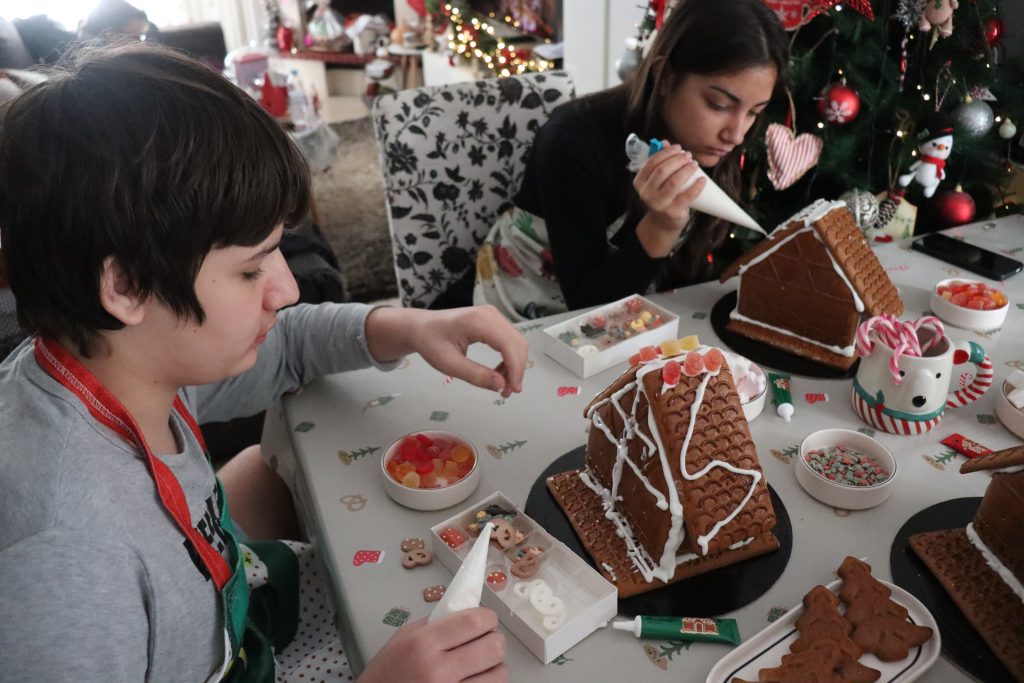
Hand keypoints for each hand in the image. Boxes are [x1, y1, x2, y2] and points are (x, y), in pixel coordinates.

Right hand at [358, 608, 507, 682]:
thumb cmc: (386, 674)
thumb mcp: (402, 639)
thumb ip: (434, 623)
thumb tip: (466, 610)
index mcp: (423, 644)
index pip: (474, 622)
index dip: (487, 618)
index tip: (485, 620)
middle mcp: (438, 670)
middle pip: (493, 647)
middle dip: (494, 641)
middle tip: (484, 642)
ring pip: (499, 674)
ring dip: (493, 667)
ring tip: (479, 666)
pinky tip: (472, 680)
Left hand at [365, 306, 527, 396]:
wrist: (421, 327)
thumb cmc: (431, 342)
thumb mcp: (449, 363)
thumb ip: (475, 375)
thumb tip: (501, 385)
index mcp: (479, 321)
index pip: (509, 345)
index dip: (515, 369)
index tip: (513, 390)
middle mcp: (490, 315)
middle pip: (517, 343)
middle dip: (517, 369)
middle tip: (507, 392)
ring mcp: (493, 316)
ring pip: (516, 343)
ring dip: (514, 365)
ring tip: (503, 386)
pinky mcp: (493, 322)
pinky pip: (509, 341)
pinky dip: (509, 359)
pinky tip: (499, 373)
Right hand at [633, 143, 705, 257]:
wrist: (663, 223)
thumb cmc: (662, 196)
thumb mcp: (657, 180)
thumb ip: (660, 162)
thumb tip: (664, 142)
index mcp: (640, 182)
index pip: (651, 162)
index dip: (666, 152)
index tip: (678, 148)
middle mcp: (646, 193)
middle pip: (662, 170)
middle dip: (677, 160)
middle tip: (688, 155)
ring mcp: (659, 204)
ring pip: (673, 182)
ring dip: (686, 170)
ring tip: (694, 164)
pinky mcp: (672, 212)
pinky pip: (686, 196)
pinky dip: (696, 187)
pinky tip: (702, 180)